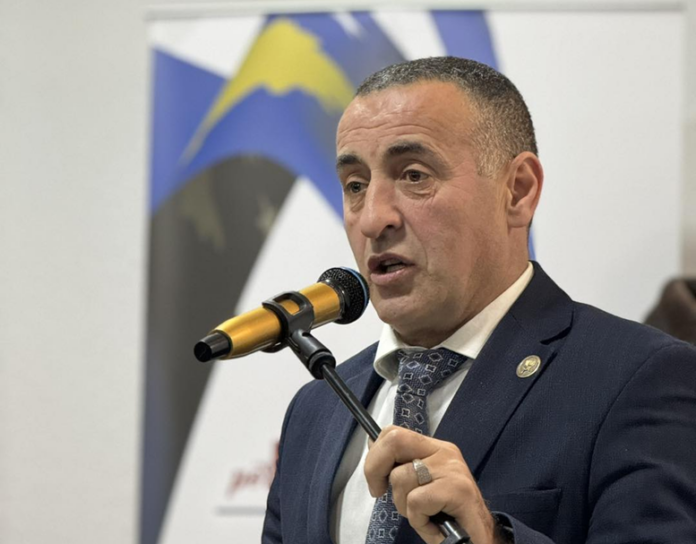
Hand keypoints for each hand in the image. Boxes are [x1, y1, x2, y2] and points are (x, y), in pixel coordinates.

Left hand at [365, 425, 498, 543]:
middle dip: (375, 469)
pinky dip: (419, 520)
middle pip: (394, 441)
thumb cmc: (446, 515)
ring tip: (425, 515)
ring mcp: (453, 469)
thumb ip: (400, 466)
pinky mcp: (459, 490)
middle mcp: (445, 452)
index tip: (376, 481)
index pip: (393, 432)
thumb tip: (371, 445)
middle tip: (379, 493)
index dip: (375, 455)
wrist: (479, 539)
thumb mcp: (420, 485)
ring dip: (405, 506)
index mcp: (434, 448)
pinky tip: (434, 524)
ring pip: (401, 478)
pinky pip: (417, 501)